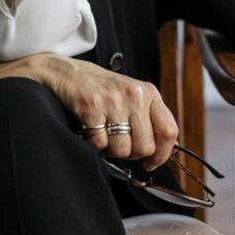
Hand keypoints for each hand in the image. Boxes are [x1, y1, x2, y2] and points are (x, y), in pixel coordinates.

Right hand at [0, 53, 178, 171]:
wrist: (66, 72)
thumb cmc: (99, 89)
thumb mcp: (130, 96)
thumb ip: (147, 118)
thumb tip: (157, 153)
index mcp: (148, 93)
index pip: (169, 131)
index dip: (161, 154)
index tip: (151, 162)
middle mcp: (134, 95)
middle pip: (144, 147)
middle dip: (131, 153)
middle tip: (119, 144)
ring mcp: (113, 100)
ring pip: (123, 149)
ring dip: (111, 150)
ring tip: (103, 135)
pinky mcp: (92, 107)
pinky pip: (100, 144)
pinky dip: (94, 144)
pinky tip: (90, 130)